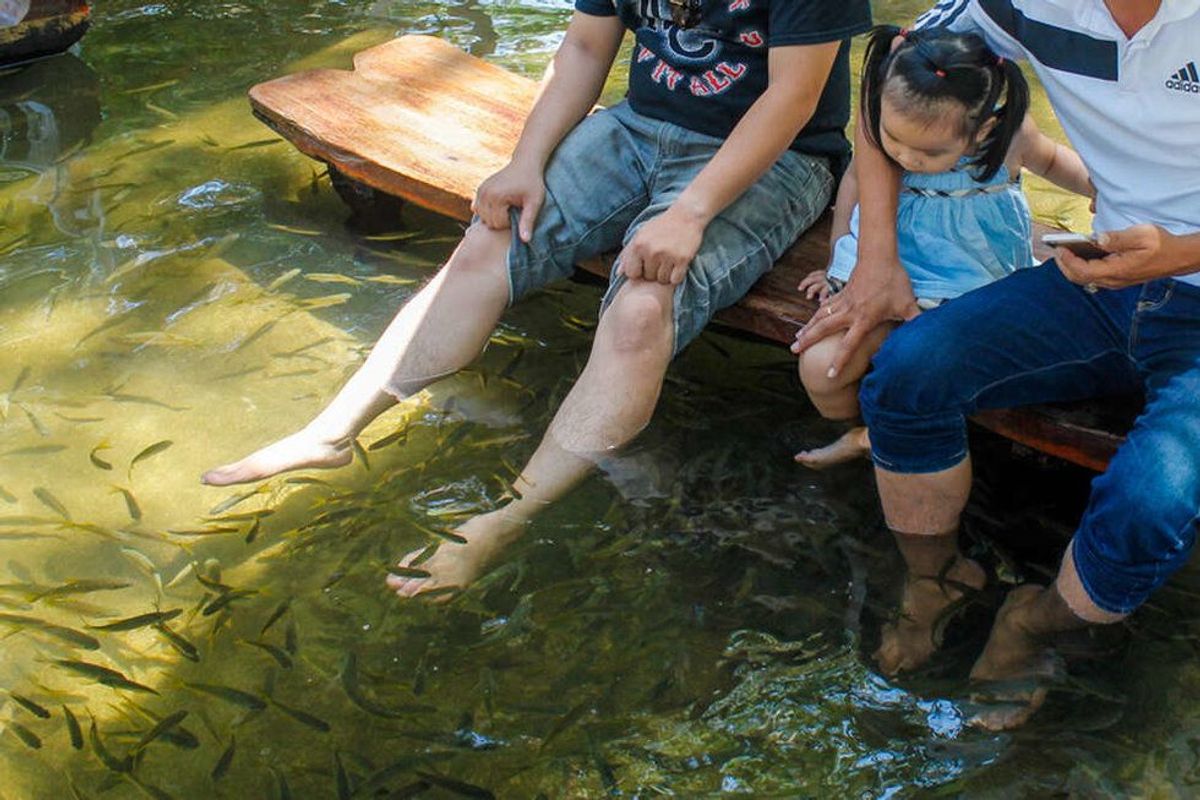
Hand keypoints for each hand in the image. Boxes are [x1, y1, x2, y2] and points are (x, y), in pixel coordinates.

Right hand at [472, 160, 544, 241]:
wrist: (525, 164)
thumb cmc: (532, 183)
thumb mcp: (534, 203)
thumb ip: (528, 221)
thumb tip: (525, 240)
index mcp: (496, 197)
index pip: (499, 224)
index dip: (511, 222)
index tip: (520, 211)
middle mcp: (484, 194)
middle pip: (490, 222)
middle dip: (503, 221)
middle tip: (514, 209)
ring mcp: (480, 191)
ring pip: (483, 217)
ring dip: (495, 217)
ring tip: (508, 207)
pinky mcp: (479, 190)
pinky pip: (478, 209)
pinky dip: (488, 211)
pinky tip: (499, 205)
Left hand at [618, 208, 704, 284]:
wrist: (686, 215)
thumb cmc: (660, 226)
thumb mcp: (640, 235)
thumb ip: (627, 254)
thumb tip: (618, 274)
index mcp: (638, 245)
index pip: (632, 274)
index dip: (638, 271)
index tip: (645, 264)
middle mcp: (651, 251)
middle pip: (648, 277)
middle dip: (653, 272)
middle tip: (660, 259)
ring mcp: (667, 256)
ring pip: (662, 280)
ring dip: (665, 275)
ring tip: (668, 262)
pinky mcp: (683, 259)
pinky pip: (675, 280)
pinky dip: (676, 276)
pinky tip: (677, 265)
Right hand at [791, 257, 919, 374]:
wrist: (879, 256)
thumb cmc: (894, 280)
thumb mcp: (907, 303)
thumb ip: (916, 321)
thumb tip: (929, 336)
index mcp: (864, 318)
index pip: (849, 344)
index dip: (839, 360)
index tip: (830, 374)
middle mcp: (849, 312)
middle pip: (824, 328)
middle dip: (808, 340)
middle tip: (793, 351)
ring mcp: (842, 301)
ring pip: (820, 317)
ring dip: (807, 328)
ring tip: (795, 340)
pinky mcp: (841, 294)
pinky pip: (824, 307)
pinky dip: (815, 315)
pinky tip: (808, 323)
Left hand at [1056, 224, 1182, 289]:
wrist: (1177, 257)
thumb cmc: (1161, 244)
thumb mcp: (1142, 235)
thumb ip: (1118, 238)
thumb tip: (1098, 239)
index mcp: (1116, 270)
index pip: (1083, 271)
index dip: (1068, 261)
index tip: (1059, 248)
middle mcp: (1112, 280)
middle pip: (1079, 278)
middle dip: (1064, 265)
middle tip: (1055, 250)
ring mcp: (1114, 281)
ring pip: (1085, 279)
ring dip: (1071, 267)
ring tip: (1062, 252)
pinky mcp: (1116, 278)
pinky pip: (1093, 276)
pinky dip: (1081, 267)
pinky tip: (1078, 255)